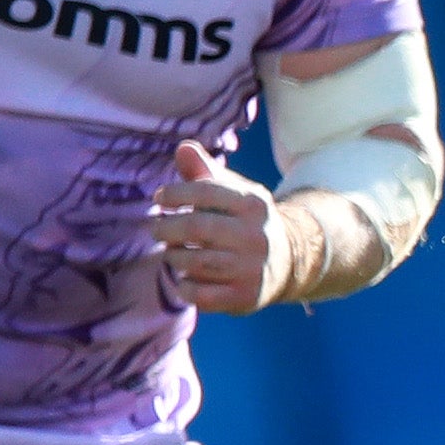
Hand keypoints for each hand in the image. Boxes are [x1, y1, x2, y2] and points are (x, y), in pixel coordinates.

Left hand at [154, 141, 290, 313]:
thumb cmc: (245, 222)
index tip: (160, 198)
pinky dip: (184, 287)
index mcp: (254, 205)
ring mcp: (252, 269)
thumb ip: (206, 171)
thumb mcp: (234, 193)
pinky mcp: (245, 296)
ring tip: (171, 252)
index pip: (206, 191)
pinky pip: (201, 294)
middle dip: (167, 228)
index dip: (176, 193)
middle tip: (156, 229)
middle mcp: (256, 236)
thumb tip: (183, 148)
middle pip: (197, 228)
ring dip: (174, 256)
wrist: (288, 262)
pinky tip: (183, 278)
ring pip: (196, 262)